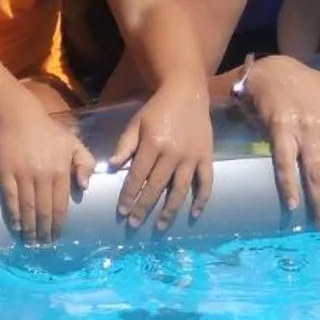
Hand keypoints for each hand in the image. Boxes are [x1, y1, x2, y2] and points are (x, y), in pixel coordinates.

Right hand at [0, 102, 96, 243]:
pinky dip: (14, 215)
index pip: (61, 204)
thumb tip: (84, 188)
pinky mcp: (7, 173)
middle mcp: (43, 176)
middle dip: (44, 230)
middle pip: (44, 210)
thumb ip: (84, 164)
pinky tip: (16, 225)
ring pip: (28, 208)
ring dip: (29, 227)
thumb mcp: (73, 143)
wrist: (18, 116)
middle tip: (44, 244)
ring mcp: (23, 175)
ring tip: (30, 241)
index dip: (59, 223)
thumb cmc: (49, 131)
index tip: (57, 236)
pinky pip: (11, 199)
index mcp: (60, 170)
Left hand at [111, 80, 214, 228]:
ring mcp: (192, 156)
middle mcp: (173, 153)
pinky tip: (194, 214)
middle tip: (135, 224)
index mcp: (153, 144)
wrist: (187, 93)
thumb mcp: (136, 122)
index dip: (129, 195)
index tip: (122, 211)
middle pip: (157, 187)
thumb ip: (125, 145)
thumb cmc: (157, 109)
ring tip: (160, 226)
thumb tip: (112, 166)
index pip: (138, 176)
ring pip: (180, 189)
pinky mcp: (207, 157)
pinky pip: (206, 182)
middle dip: (144, 207)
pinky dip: (202, 199)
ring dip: (170, 210)